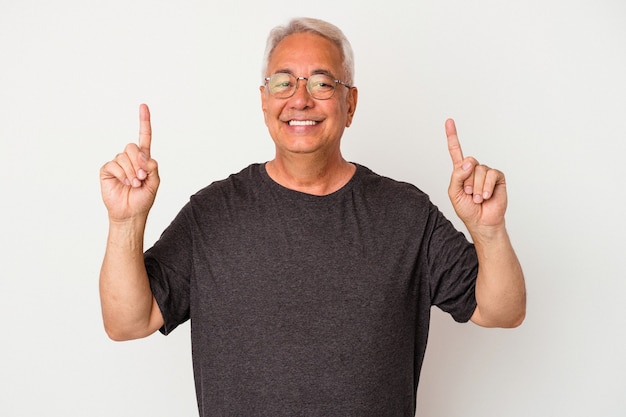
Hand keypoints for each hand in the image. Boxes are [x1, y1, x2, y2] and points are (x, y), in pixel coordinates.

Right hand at [100, 104, 159, 222]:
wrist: (130, 213)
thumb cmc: (143, 199)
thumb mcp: (154, 183)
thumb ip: (153, 167)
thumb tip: (145, 157)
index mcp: (143, 159)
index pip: (144, 137)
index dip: (144, 122)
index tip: (143, 106)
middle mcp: (130, 158)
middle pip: (133, 147)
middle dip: (139, 163)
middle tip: (142, 178)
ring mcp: (118, 163)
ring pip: (124, 157)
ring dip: (132, 172)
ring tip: (134, 184)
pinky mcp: (107, 170)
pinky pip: (114, 164)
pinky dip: (122, 174)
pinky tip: (125, 183)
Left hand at [445, 118, 506, 231]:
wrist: (482, 222)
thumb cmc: (467, 209)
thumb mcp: (454, 193)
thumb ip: (457, 176)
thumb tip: (469, 162)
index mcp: (461, 171)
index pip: (456, 151)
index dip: (452, 136)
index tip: (449, 121)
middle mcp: (474, 169)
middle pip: (469, 162)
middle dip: (467, 181)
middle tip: (470, 194)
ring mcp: (486, 173)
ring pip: (479, 170)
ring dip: (477, 188)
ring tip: (478, 198)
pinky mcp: (498, 178)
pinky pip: (491, 175)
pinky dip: (486, 187)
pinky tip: (487, 196)